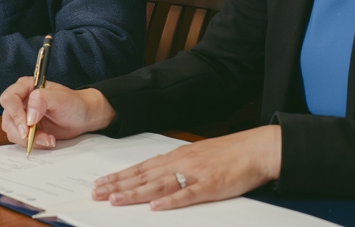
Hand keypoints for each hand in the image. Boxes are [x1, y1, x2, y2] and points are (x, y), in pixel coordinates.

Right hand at [0, 77, 115, 148]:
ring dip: (30, 140)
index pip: (9, 99)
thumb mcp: (60, 98)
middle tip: (42, 137)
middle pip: (8, 118)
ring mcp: (21, 116)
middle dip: (24, 131)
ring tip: (49, 138)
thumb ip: (42, 100)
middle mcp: (20, 100)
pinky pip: (20, 140)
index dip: (16, 114)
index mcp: (25, 86)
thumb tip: (28, 117)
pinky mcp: (26, 129)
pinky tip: (47, 140)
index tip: (28, 126)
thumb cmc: (73, 103)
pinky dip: (34, 144)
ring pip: (12, 131)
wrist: (82, 117)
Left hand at [92, 125, 281, 210]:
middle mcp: (182, 163)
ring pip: (159, 185)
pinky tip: (156, 206)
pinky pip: (188, 195)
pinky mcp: (211, 186)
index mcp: (178, 156)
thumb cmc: (229, 153)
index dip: (120, 176)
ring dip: (135, 193)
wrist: (257, 149)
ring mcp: (196, 174)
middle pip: (144, 176)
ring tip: (115, 200)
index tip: (101, 183)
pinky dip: (170, 201)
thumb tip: (154, 174)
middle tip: (97, 193)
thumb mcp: (197, 155)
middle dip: (118, 185)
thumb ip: (176, 165)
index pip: (142, 167)